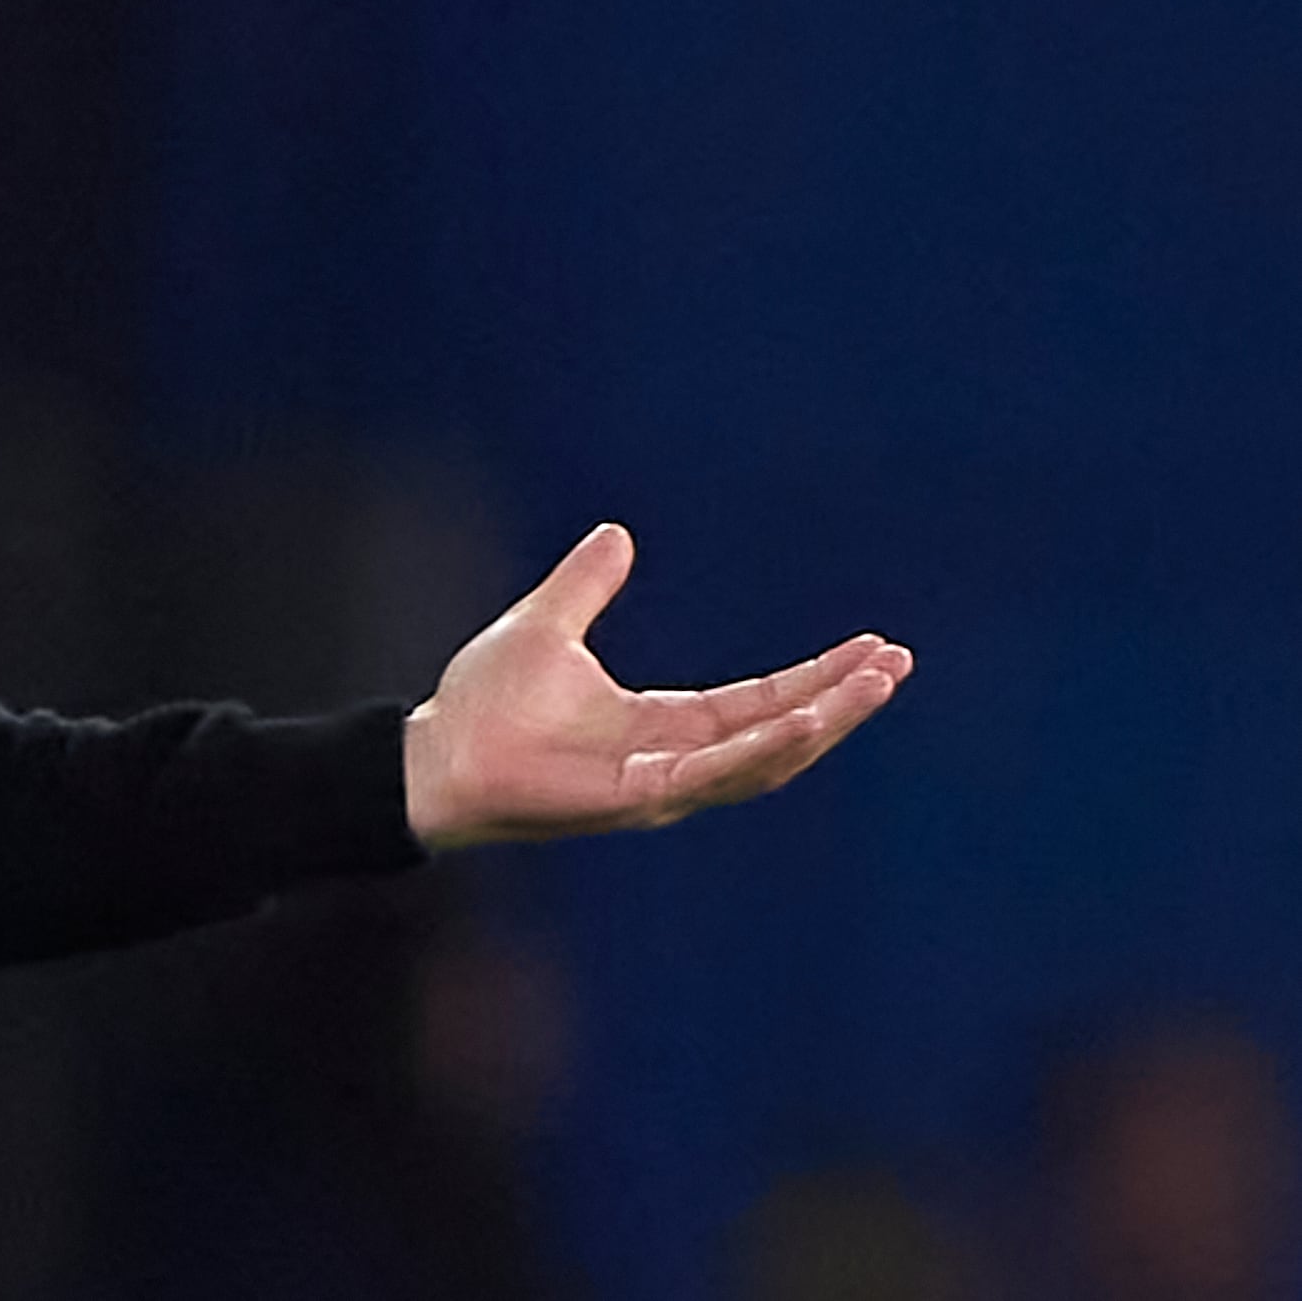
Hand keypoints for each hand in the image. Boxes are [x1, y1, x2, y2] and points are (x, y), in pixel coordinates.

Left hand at [402, 522, 910, 852]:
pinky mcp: (638, 799)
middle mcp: (674, 761)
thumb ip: (586, 585)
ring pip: (762, 759)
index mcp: (663, 725)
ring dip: (821, 724)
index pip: (760, 702)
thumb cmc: (482, 703)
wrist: (435, 752)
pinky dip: (762, 748)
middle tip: (897, 665)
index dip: (816, 678)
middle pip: (780, 733)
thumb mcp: (548, 626)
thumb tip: (617, 533)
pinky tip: (806, 721)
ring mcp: (662, 786)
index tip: (873, 649)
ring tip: (873, 686)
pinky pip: (714, 775)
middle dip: (841, 702)